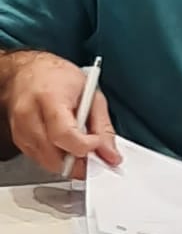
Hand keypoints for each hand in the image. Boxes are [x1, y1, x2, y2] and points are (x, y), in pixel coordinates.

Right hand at [7, 53, 120, 176]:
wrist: (29, 71)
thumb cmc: (58, 77)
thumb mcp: (91, 93)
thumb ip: (102, 127)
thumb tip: (110, 155)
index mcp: (49, 97)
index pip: (64, 135)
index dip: (85, 146)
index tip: (97, 144)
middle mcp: (29, 114)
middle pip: (55, 155)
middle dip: (78, 160)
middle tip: (92, 152)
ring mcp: (20, 129)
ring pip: (48, 162)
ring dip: (67, 160)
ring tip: (77, 143)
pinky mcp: (18, 139)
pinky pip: (40, 160)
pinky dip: (56, 157)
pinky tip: (63, 143)